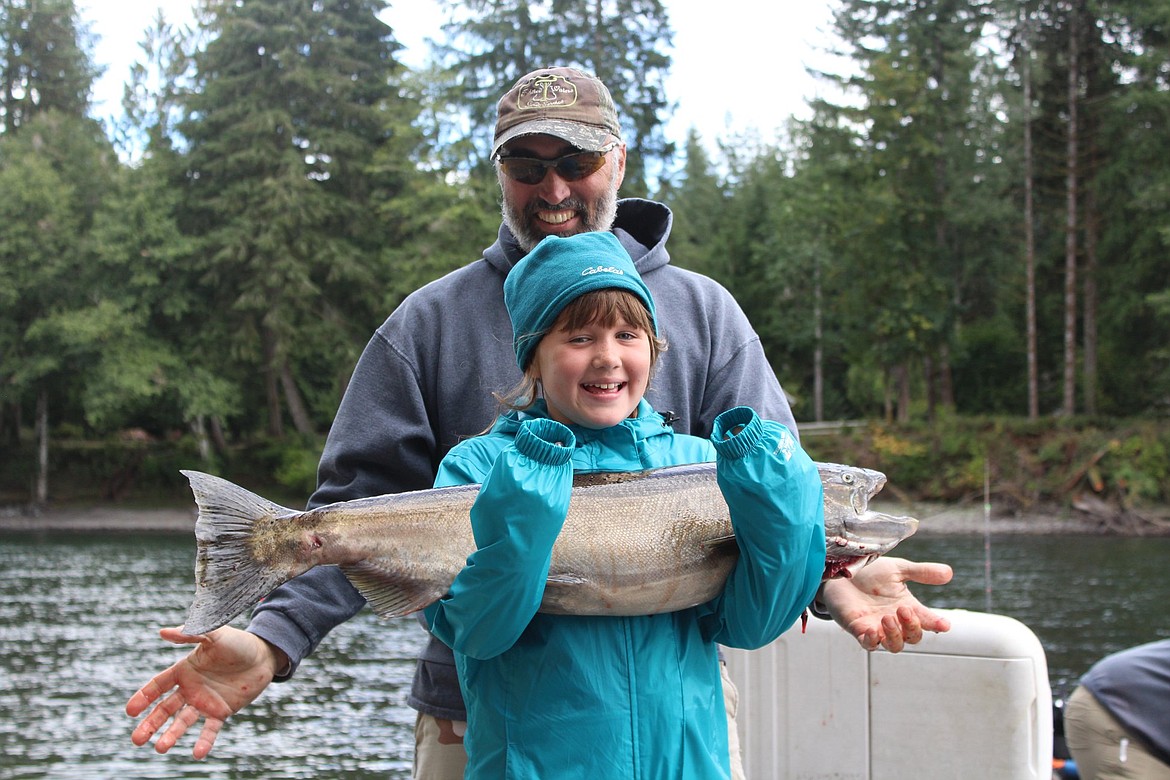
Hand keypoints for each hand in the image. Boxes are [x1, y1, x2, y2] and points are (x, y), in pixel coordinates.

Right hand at [125, 626, 283, 757]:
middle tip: (136, 739)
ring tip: (160, 748)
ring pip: (183, 722)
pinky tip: (198, 753)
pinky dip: (204, 741)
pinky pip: (210, 729)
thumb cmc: (237, 642)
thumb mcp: (215, 635)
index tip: (130, 711)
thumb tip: (162, 632)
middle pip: (164, 709)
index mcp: (184, 670)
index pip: (158, 686)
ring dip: (171, 735)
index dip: (143, 698)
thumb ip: (191, 634)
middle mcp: (190, 689)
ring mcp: (205, 702)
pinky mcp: (222, 711)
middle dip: (150, 724)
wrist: (264, 655)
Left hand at [820, 556, 952, 652]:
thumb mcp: (898, 569)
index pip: (927, 620)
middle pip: (912, 637)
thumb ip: (922, 573)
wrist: (840, 572)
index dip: (937, 623)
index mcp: (908, 607)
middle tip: (903, 609)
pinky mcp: (858, 630)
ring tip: (887, 617)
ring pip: (894, 645)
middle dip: (912, 627)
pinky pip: (869, 645)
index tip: (944, 624)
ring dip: (894, 635)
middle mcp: (895, 621)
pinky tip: (872, 631)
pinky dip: (872, 641)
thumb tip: (949, 573)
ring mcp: (877, 628)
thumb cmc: (870, 573)